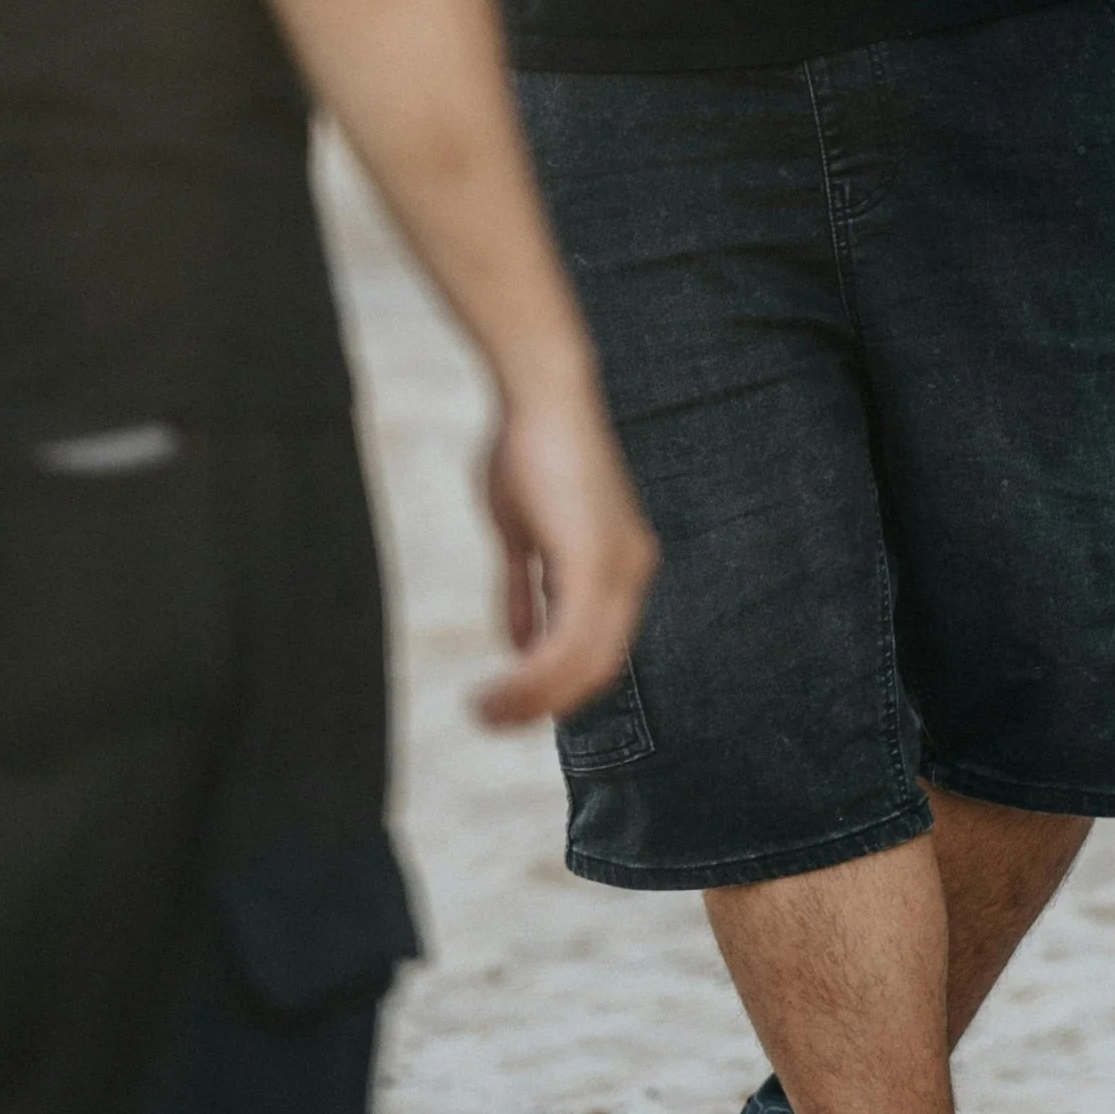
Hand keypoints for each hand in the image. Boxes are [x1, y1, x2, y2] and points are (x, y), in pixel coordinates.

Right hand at [474, 379, 657, 728]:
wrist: (541, 393)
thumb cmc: (528, 447)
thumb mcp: (524, 531)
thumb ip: (528, 588)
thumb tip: (520, 642)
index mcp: (622, 566)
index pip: (600, 650)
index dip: (560, 686)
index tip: (515, 704)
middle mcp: (631, 573)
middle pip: (596, 670)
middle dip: (544, 705)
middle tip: (493, 720)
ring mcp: (618, 570)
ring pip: (580, 667)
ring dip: (529, 700)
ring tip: (483, 713)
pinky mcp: (595, 565)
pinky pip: (565, 646)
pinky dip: (529, 679)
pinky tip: (495, 691)